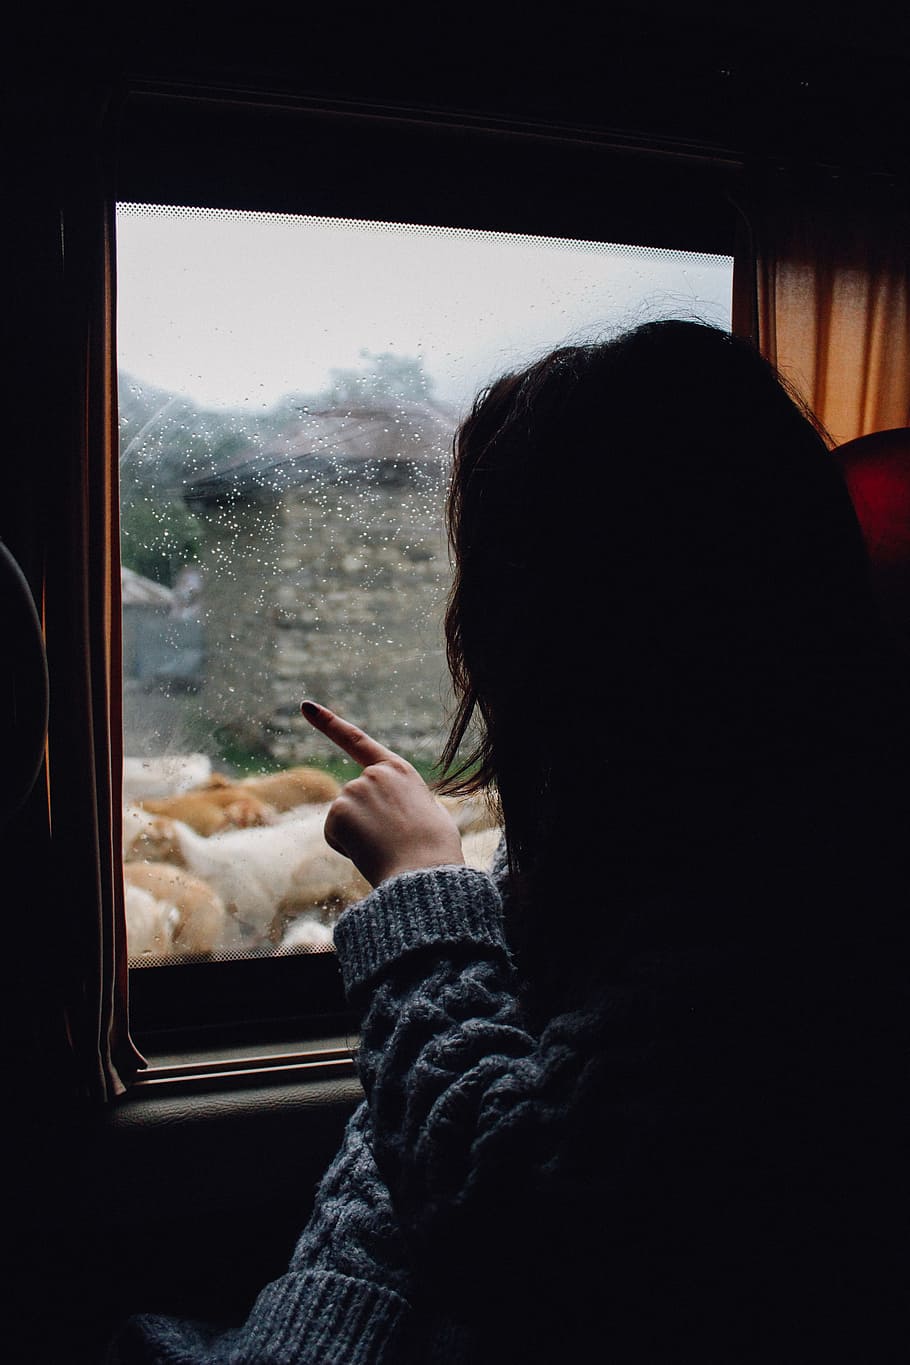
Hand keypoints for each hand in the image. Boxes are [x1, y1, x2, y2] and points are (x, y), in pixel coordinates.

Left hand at [301, 701, 463, 886]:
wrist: (426, 872)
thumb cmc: (435, 850)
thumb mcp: (429, 814)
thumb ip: (406, 803)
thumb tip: (401, 817)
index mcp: (399, 770)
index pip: (357, 741)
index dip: (329, 723)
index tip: (306, 707)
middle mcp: (374, 773)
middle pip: (353, 800)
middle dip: (364, 823)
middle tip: (392, 841)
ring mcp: (355, 789)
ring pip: (344, 819)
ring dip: (358, 837)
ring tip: (387, 847)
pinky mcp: (339, 811)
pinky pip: (334, 835)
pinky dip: (346, 848)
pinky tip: (369, 851)